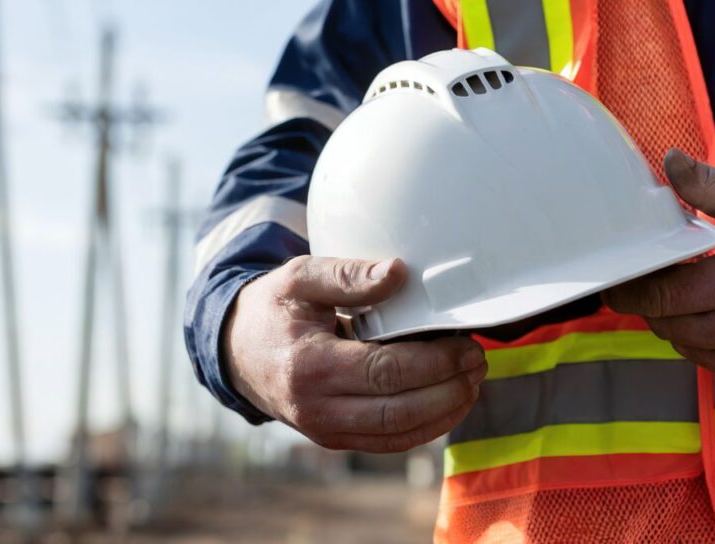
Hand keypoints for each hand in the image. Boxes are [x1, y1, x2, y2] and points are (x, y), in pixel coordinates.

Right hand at [222, 255, 486, 451]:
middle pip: (399, 411)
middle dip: (449, 390)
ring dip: (445, 411)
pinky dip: (426, 426)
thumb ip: (348, 275)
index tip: (464, 343)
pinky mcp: (336, 438)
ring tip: (472, 380)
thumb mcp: (299, 277)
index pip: (385, 373)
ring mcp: (325, 430)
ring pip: (399, 435)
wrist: (237, 351)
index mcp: (308, 366)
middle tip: (477, 362)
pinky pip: (390, 442)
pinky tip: (449, 401)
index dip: (434, 362)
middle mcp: (316, 409)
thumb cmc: (273, 309)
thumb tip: (399, 273)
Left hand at [603, 149, 714, 378]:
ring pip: (676, 340)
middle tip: (641, 277)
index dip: (632, 285)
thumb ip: (710, 186)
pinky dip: (688, 335)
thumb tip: (670, 161)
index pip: (661, 292)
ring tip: (674, 289)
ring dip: (666, 317)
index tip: (618, 273)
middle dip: (646, 299)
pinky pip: (698, 355)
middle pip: (662, 319)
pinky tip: (697, 310)